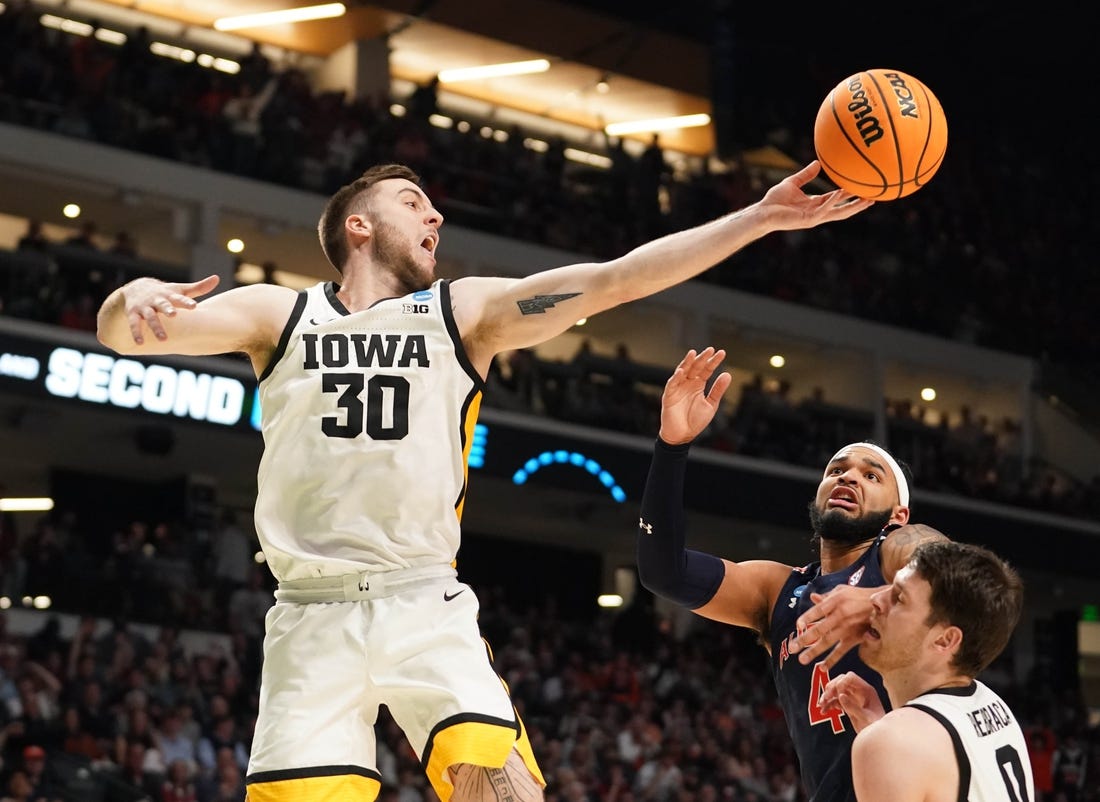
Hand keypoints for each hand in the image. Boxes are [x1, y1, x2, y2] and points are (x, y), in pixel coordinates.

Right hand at [124, 274, 219, 343]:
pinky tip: (140, 343)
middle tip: (173, 315)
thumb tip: (217, 278)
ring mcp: (144, 307)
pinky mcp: (133, 313)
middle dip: (167, 309)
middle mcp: (157, 300)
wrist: (136, 288)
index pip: (179, 298)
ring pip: (149, 317)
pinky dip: (137, 333)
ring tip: (164, 339)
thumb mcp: (180, 289)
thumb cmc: (165, 292)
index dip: (186, 301)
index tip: (194, 306)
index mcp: (169, 295)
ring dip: (156, 327)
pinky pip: (134, 324)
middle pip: (162, 304)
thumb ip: (198, 288)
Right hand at [658, 348, 731, 444]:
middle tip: (710, 350)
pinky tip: (681, 371)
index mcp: (698, 385)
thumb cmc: (695, 421)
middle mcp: (688, 384)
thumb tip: (727, 374)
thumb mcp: (711, 404)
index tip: (722, 353)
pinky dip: (676, 377)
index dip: (713, 362)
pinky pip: (672, 384)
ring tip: (693, 353)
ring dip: (687, 362)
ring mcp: (678, 388)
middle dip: (702, 359)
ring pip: (683, 372)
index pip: (707, 370)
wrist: (682, 435)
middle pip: (695, 367)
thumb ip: (718, 390)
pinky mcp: (669, 395)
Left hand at [759, 161, 874, 230]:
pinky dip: (831, 202)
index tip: (864, 187)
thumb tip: (818, 162)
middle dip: (859, 204)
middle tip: (876, 197)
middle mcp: (818, 212)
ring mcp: (814, 217)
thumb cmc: (775, 200)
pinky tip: (839, 193)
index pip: (838, 199)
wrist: (763, 212)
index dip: (851, 194)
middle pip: (844, 209)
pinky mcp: (807, 220)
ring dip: (853, 207)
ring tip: (867, 200)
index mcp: (816, 204)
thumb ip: (806, 174)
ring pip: (839, 213)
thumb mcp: (793, 182)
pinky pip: (823, 210)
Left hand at [790, 585, 876, 668]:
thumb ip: (826, 596)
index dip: (807, 618)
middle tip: (792, 648)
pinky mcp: (855, 638)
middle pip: (820, 629)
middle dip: (805, 639)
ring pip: (828, 642)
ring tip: (802, 660)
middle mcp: (840, 615)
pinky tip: (822, 667)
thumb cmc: (859, 595)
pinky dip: (832, 659)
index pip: (818, 610)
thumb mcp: (842, 590)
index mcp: (836, 601)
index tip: (797, 625)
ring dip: (814, 651)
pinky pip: (841, 651)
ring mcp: (847, 628)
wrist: (883, 605)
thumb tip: (812, 598)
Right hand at [820, 671, 885, 732]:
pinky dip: (829, 704)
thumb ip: (853, 707)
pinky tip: (824, 711)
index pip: (850, 677)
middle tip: (825, 698)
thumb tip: (840, 695)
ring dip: (827, 696)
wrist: (878, 739)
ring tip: (821, 704)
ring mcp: (853, 698)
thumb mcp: (865, 718)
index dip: (841, 682)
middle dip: (831, 688)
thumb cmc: (876, 728)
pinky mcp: (848, 706)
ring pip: (836, 690)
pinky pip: (835, 701)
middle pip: (841, 681)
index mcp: (866, 690)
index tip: (836, 693)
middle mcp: (859, 692)